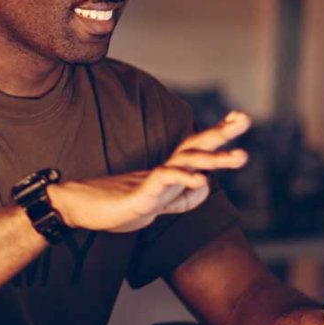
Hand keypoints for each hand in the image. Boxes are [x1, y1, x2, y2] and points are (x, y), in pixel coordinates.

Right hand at [48, 111, 250, 232]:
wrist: (78, 207)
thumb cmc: (116, 204)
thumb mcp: (158, 205)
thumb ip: (182, 197)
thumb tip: (206, 186)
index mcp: (166, 172)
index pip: (194, 148)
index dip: (216, 133)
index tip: (238, 117)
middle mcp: (160, 171)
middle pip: (193, 147)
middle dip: (221, 133)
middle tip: (246, 118)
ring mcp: (150, 182)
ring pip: (184, 163)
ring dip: (213, 159)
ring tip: (241, 156)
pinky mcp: (139, 197)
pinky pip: (163, 184)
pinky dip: (183, 180)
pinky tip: (201, 180)